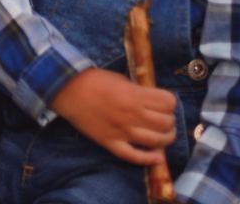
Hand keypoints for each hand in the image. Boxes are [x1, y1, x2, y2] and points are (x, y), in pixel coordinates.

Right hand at [49, 67, 176, 164]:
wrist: (68, 90)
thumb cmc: (95, 81)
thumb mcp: (122, 79)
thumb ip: (139, 91)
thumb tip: (154, 102)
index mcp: (135, 95)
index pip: (168, 103)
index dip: (171, 103)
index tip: (167, 104)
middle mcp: (132, 114)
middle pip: (166, 123)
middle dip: (170, 121)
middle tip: (166, 119)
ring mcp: (121, 131)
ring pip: (155, 141)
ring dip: (166, 139)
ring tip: (165, 135)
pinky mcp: (110, 142)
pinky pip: (132, 156)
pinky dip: (148, 159)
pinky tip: (157, 157)